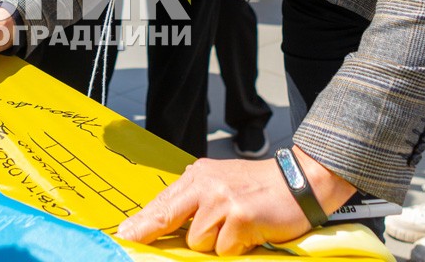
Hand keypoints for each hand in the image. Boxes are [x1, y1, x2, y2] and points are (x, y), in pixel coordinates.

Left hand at [116, 148, 354, 254]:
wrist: (301, 181)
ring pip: (198, 241)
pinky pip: (223, 249)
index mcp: (199, 175)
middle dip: (147, 232)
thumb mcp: (223, 185)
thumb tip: (169, 229)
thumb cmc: (261, 189)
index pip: (164, 201)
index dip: (142, 221)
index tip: (124, 234)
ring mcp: (221, 200)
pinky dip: (236, 249)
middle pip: (166, 216)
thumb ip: (197, 202)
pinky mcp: (238, 216)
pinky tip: (250, 232)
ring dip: (216, 245)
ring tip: (238, 229)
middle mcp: (206, 185)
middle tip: (128, 240)